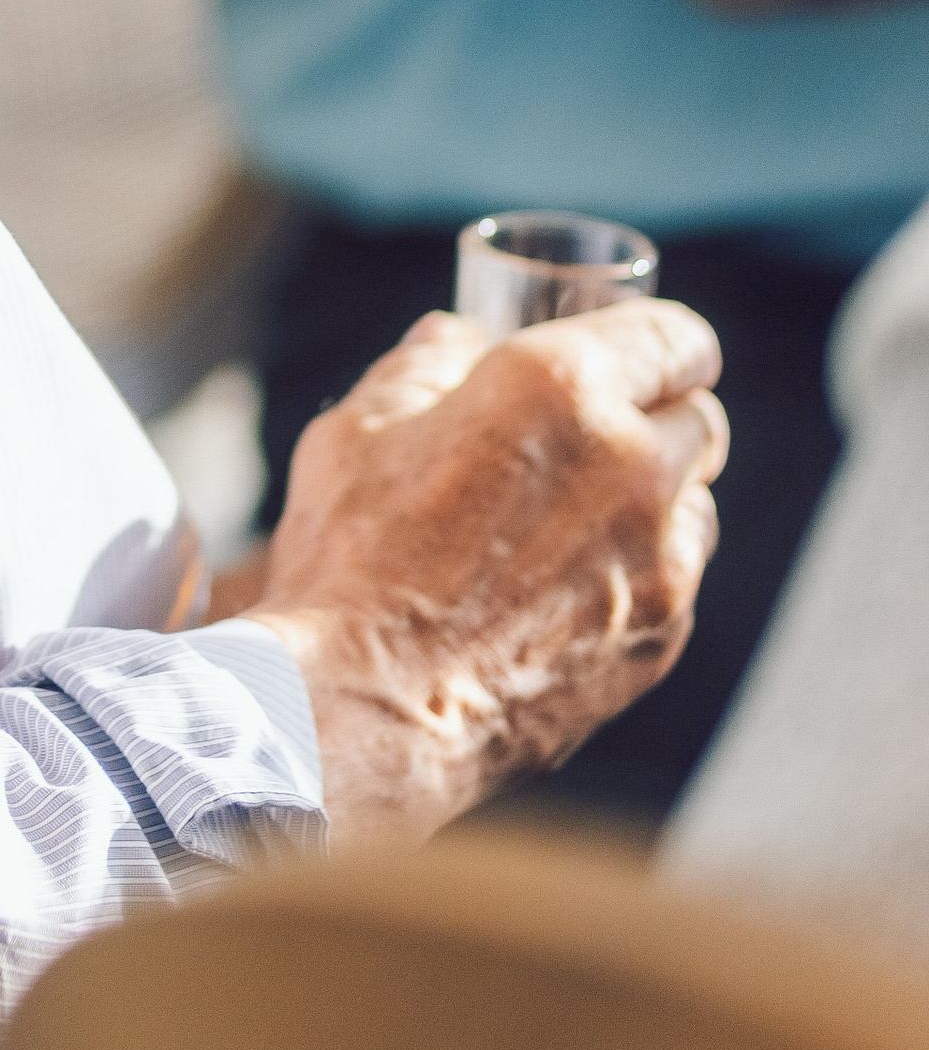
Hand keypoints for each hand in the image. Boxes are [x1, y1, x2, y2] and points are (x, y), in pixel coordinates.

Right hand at [242, 301, 726, 846]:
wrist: (366, 711)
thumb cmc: (349, 561)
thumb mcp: (357, 433)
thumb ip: (421, 369)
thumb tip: (454, 339)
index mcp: (560, 387)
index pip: (675, 338)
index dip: (658, 345)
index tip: (636, 358)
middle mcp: (633, 463)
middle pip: (699, 419)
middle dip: (655, 419)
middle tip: (591, 438)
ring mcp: (659, 559)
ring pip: (694, 505)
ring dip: (653, 501)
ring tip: (570, 525)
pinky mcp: (660, 639)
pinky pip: (675, 585)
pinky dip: (638, 576)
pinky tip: (562, 595)